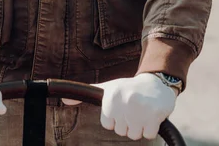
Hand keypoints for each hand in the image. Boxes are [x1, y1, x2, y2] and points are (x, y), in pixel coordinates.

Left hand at [62, 73, 176, 140]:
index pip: (108, 124)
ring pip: (134, 135)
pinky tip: (151, 113)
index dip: (116, 118)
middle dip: (128, 122)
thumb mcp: (107, 89)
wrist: (155, 83)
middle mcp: (124, 102)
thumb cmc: (127, 89)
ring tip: (141, 110)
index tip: (121, 106)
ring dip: (140, 125)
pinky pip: (148, 135)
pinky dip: (151, 127)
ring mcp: (140, 109)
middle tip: (133, 107)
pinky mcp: (154, 116)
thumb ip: (86, 93)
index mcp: (111, 96)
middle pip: (121, 131)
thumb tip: (63, 100)